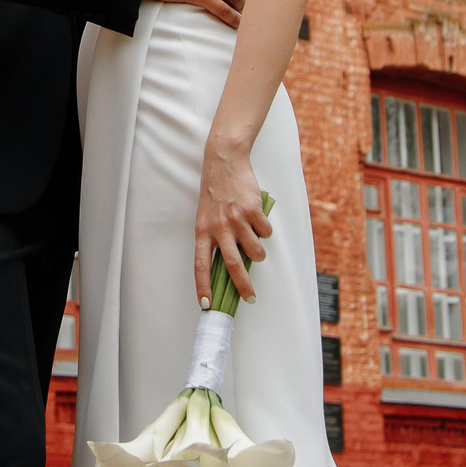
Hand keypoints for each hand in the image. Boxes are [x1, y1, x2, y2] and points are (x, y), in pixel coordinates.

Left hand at [195, 139, 271, 304]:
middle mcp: (219, 228)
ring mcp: (236, 220)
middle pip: (232, 266)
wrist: (224, 161)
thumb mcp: (207, 216)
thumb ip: (214, 238)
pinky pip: (265, 232)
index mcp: (202, 231)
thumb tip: (229, 265)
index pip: (200, 266)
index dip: (203, 287)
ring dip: (259, 253)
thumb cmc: (215, 191)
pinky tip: (258, 219)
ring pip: (255, 251)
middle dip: (243, 286)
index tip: (206, 305)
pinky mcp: (253, 211)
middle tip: (250, 298)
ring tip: (255, 244)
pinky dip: (265, 230)